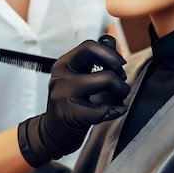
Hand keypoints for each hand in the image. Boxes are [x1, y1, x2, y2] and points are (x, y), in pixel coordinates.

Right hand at [18, 35, 129, 166]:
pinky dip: (116, 110)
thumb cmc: (71, 103)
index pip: (90, 46)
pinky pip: (102, 108)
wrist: (52, 133)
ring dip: (121, 89)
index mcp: (64, 63)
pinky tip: (117, 111)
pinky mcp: (71, 114)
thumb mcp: (80, 77)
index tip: (120, 64)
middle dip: (117, 67)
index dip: (110, 53)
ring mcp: (64, 94)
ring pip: (106, 79)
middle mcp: (61, 75)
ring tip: (120, 98)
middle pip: (97, 57)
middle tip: (121, 80)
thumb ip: (95, 58)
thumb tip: (110, 39)